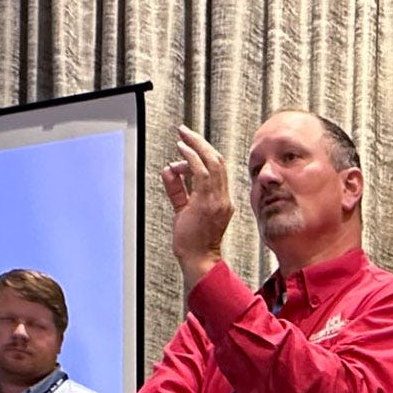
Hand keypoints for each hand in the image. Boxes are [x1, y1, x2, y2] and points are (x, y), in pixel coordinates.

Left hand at [161, 125, 233, 287]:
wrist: (199, 261)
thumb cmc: (194, 243)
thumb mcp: (184, 211)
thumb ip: (177, 190)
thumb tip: (170, 172)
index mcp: (222, 201)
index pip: (218, 170)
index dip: (205, 153)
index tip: (191, 143)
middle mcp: (223, 198)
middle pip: (217, 161)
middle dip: (200, 143)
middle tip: (186, 132)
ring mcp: (216, 200)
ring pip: (211, 163)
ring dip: (195, 147)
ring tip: (182, 137)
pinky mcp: (206, 202)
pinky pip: (201, 173)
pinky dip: (191, 159)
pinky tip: (182, 151)